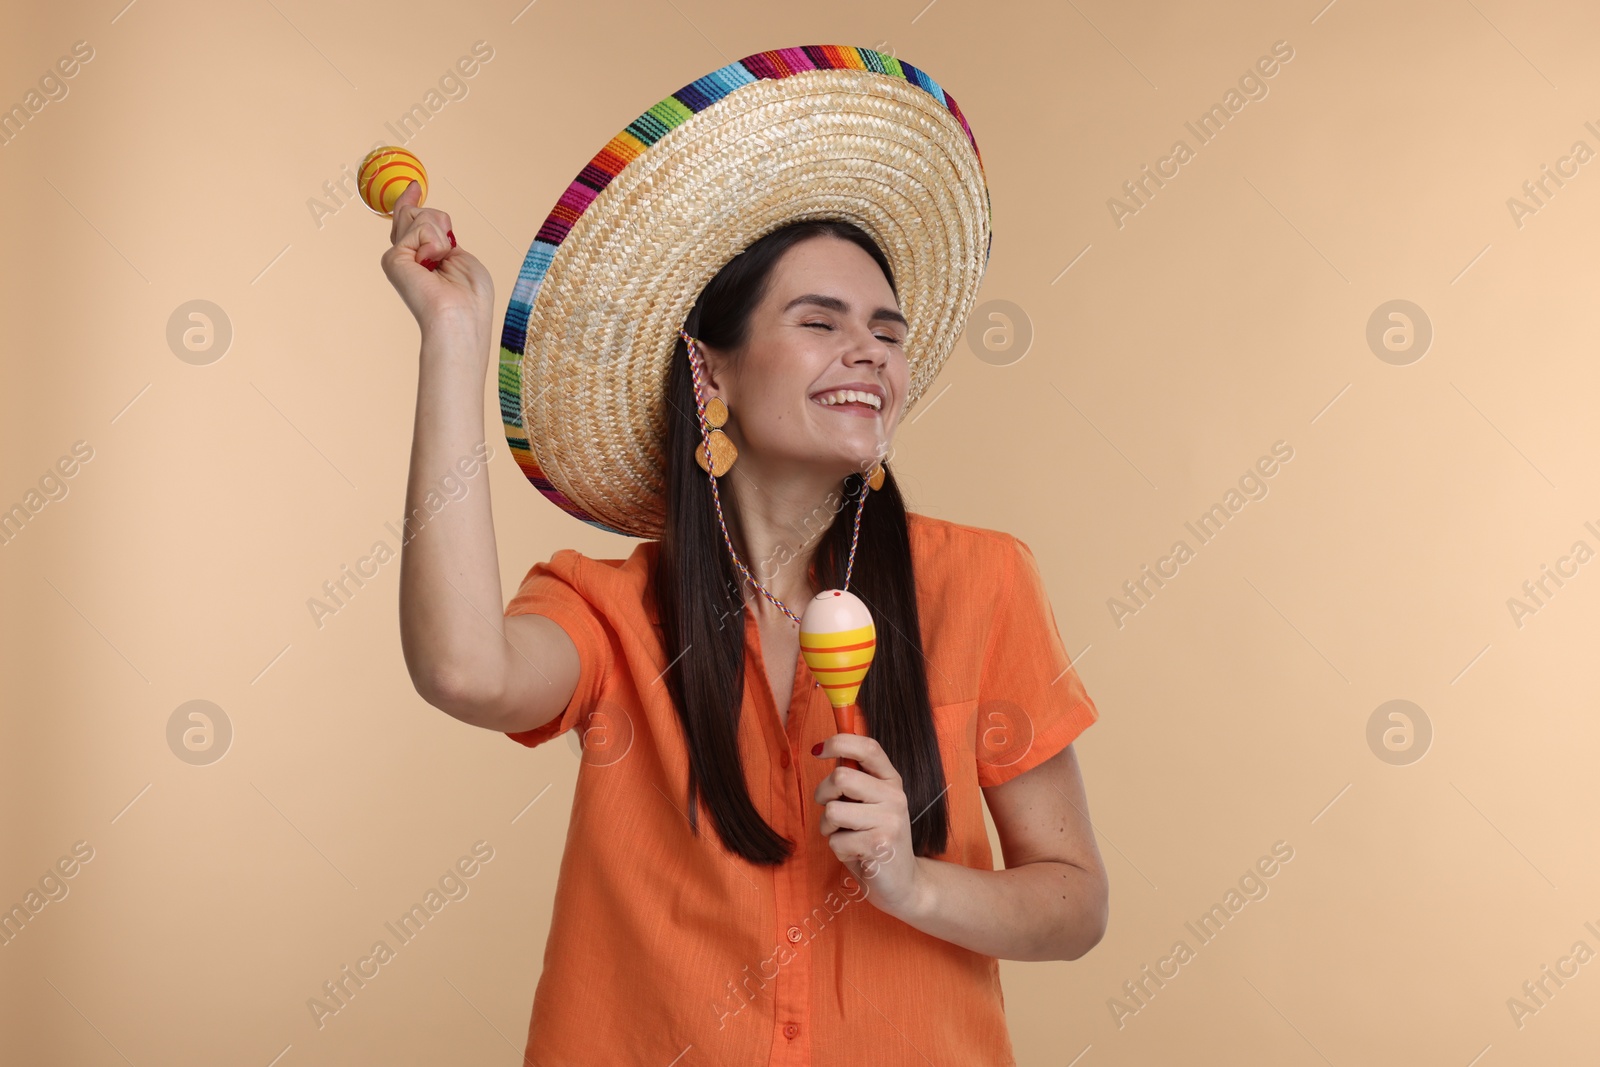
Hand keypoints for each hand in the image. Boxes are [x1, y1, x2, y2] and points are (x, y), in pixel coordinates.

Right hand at [380, 181, 493, 338]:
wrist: (461, 318)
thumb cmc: (470, 297)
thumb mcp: (460, 256)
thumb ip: (441, 238)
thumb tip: (429, 220)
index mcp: (421, 258)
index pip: (412, 223)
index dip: (411, 202)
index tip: (415, 187)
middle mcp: (405, 257)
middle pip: (415, 213)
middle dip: (439, 223)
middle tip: (446, 253)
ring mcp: (397, 257)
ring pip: (419, 216)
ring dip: (441, 236)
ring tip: (441, 264)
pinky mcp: (393, 258)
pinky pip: (422, 228)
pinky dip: (436, 243)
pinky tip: (434, 265)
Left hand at [813, 734, 926, 921]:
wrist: (903, 884)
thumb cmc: (875, 839)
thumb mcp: (870, 804)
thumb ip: (855, 779)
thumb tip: (825, 749)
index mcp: (891, 780)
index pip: (868, 747)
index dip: (839, 742)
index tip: (818, 751)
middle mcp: (895, 796)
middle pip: (841, 777)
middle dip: (823, 794)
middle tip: (833, 812)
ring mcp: (890, 820)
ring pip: (832, 810)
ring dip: (828, 827)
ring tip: (847, 836)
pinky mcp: (879, 845)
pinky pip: (836, 840)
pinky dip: (838, 849)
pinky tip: (856, 854)